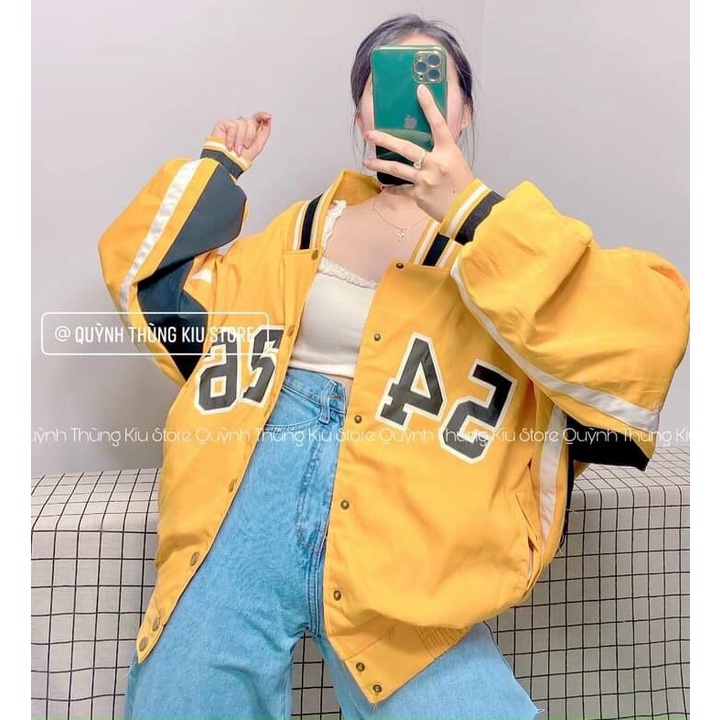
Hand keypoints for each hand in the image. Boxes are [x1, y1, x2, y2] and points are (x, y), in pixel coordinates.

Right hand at [210, 112, 272, 162]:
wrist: (227, 164)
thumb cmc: (240, 158)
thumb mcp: (258, 145)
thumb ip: (265, 131)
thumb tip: (269, 119)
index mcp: (250, 131)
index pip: (257, 118)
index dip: (262, 115)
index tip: (268, 117)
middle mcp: (242, 126)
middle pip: (251, 122)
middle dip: (250, 136)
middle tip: (245, 147)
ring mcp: (232, 125)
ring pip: (242, 123)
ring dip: (240, 140)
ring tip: (237, 150)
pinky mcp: (223, 124)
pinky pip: (232, 126)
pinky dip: (232, 138)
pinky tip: (229, 146)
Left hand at [362, 84, 474, 220]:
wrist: (466, 210)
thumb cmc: (463, 184)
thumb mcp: (456, 161)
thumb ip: (441, 152)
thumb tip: (426, 144)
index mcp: (448, 151)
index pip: (438, 124)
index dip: (429, 107)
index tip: (419, 90)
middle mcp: (435, 163)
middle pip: (406, 148)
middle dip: (386, 140)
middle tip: (369, 134)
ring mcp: (425, 180)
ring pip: (397, 170)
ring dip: (379, 164)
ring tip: (365, 161)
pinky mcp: (419, 195)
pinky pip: (401, 189)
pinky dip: (393, 188)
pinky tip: (383, 186)